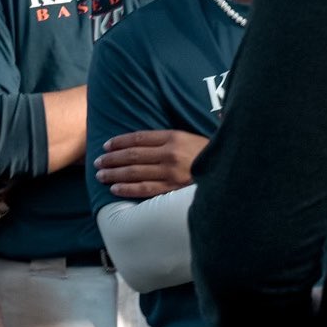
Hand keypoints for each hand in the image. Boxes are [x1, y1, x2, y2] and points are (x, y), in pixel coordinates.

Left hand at [94, 130, 209, 199]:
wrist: (229, 170)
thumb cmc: (207, 154)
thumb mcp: (189, 139)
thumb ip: (168, 140)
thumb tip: (141, 143)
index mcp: (174, 137)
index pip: (139, 138)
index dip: (119, 141)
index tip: (106, 145)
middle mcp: (170, 153)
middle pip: (133, 155)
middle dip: (111, 158)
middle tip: (97, 162)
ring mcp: (171, 173)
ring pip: (135, 173)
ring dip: (114, 173)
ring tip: (100, 175)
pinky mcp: (173, 190)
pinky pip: (145, 189)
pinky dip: (127, 189)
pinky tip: (115, 188)